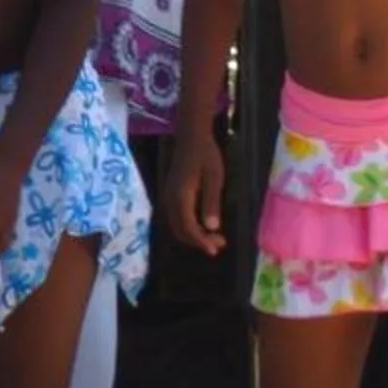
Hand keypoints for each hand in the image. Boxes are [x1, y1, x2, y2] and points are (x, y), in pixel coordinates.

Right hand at [163, 128, 228, 254]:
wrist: (191, 137)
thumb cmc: (206, 155)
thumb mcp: (214, 177)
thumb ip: (211, 202)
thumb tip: (212, 228)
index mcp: (180, 197)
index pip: (188, 227)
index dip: (200, 241)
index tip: (215, 249)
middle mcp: (170, 200)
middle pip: (180, 230)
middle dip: (198, 241)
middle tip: (219, 244)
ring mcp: (168, 197)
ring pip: (176, 225)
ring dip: (193, 236)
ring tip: (213, 238)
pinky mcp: (170, 195)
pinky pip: (176, 218)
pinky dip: (188, 227)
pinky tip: (202, 227)